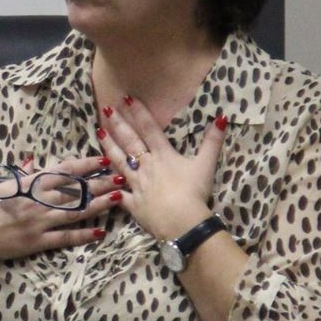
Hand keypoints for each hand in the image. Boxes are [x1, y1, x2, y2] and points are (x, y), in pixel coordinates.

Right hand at [0, 152, 119, 264]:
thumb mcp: (0, 184)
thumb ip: (21, 174)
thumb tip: (33, 162)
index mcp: (28, 183)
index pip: (63, 171)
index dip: (85, 165)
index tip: (104, 159)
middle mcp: (37, 200)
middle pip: (75, 190)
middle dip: (100, 183)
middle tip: (123, 177)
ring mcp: (38, 221)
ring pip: (75, 211)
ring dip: (98, 205)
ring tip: (117, 199)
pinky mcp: (36, 242)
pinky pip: (64, 238)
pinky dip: (82, 235)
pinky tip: (100, 231)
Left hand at [97, 98, 227, 240]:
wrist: (181, 222)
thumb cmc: (194, 192)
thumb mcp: (206, 165)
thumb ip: (212, 142)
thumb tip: (222, 118)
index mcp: (163, 156)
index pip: (149, 129)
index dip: (139, 113)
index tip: (127, 99)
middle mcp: (146, 166)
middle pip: (130, 142)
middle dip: (118, 124)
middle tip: (106, 109)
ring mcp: (137, 185)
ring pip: (119, 162)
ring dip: (109, 147)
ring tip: (98, 133)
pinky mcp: (132, 204)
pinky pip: (118, 194)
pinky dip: (110, 187)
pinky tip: (101, 180)